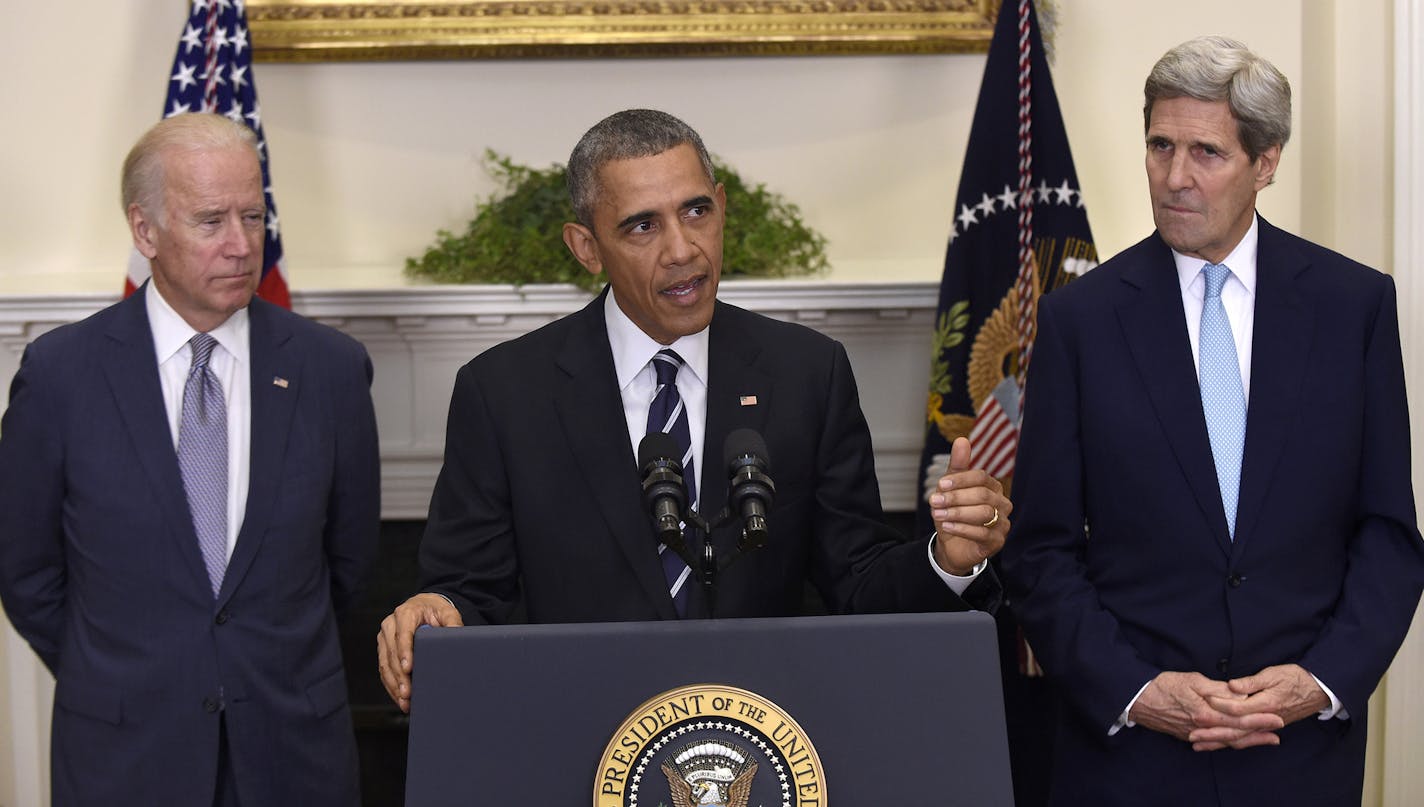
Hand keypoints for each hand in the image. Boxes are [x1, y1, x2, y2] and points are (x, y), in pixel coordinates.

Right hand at [377, 593, 464, 713]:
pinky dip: (391, 685)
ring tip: (404, 700)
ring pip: (385, 664)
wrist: (424, 606)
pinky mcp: (383, 649)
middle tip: (408, 692)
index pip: (403, 635)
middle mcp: (391, 625)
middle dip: (400, 675)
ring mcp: (385, 638)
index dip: (404, 652)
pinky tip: (399, 697)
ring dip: (394, 684)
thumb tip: (456, 634)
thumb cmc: (435, 610)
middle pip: (392, 653)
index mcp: (406, 614)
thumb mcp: (447, 612)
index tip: (408, 668)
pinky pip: (384, 669)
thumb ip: (452, 622)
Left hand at [930, 436, 1010, 574]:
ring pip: (983, 514)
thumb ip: (958, 465)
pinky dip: (962, 528)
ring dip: (956, 513)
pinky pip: (982, 533)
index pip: (982, 477)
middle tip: (934, 501)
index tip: (941, 484)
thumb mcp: (951, 489)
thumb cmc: (953, 513)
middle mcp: (1003, 504)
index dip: (960, 480)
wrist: (952, 545)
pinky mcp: (997, 542)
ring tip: (937, 514)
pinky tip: (947, 526)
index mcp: (993, 488)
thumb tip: (962, 440)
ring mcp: (1003, 524)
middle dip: (955, 498)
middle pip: (982, 495)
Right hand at [1130, 671, 1283, 750]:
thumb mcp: (1192, 681)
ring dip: (1248, 741)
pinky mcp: (1187, 736)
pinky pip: (1214, 742)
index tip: (1278, 719)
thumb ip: (1217, 690)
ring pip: (1226, 741)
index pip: (1239, 720)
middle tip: (1279, 731)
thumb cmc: (1163, 686)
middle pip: (1236, 734)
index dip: (1260, 720)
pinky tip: (1236, 742)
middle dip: (1259, 733)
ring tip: (1266, 740)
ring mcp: (1195, 735)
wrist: (1137, 700)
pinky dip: (1229, 743)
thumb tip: (1240, 696)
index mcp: (1205, 714)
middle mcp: (1203, 728)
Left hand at [1191, 664, 1329, 748]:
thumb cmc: (1295, 678)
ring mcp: (1266, 726)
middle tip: (1192, 734)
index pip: (1237, 709)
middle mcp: (1265, 719)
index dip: (1218, 706)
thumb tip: (1232, 686)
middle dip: (1212, 733)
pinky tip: (1218, 744)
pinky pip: (1246, 739)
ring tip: (1198, 744)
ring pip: (1240, 738)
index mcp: (1265, 704)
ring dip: (1218, 742)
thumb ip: (1251, 682)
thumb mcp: (1273, 674)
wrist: (1318, 690)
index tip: (1201, 703)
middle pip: (1235, 730)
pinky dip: (1231, 742)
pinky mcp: (1266, 728)